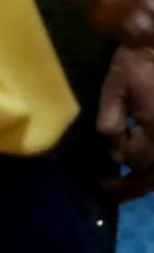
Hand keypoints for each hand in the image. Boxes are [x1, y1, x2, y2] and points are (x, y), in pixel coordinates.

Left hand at [102, 43, 153, 199]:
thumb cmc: (139, 61)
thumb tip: (113, 150)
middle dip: (134, 186)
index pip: (136, 159)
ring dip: (150, 181)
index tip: (103, 169)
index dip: (119, 160)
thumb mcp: (116, 88)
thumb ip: (111, 119)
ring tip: (130, 186)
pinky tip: (147, 169)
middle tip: (111, 192)